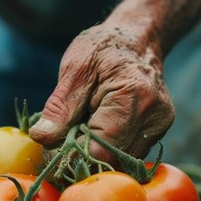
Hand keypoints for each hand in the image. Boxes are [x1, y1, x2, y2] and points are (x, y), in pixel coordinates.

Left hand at [29, 22, 173, 163]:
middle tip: (61, 138)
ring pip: (119, 161)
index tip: (50, 147)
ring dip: (94, 151)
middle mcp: (154, 117)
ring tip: (81, 125)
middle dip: (81, 155)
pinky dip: (106, 147)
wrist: (136, 39)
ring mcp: (160, 127)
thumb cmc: (103, 48)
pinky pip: (126, 153)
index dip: (71, 154)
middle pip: (111, 160)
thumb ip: (59, 107)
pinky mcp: (158, 133)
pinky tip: (96, 127)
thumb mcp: (74, 70)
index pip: (100, 149)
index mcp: (133, 97)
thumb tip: (41, 138)